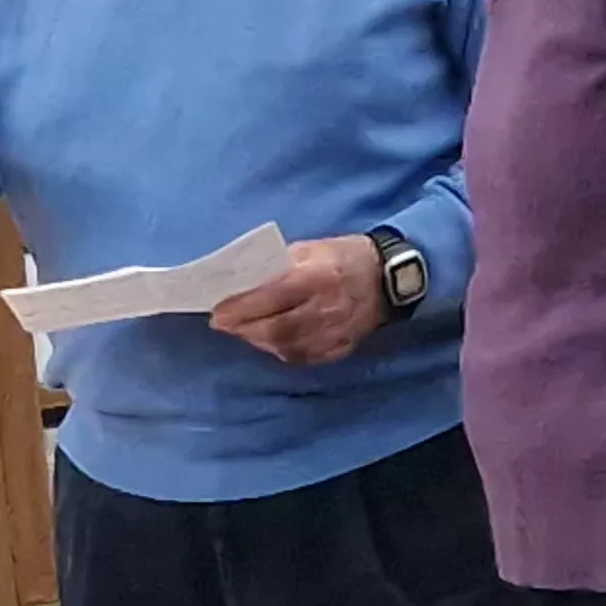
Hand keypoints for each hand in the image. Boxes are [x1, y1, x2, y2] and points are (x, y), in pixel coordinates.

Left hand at [208, 236, 389, 365]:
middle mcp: (328, 309)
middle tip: (224, 324)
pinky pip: (303, 357)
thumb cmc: (342, 257)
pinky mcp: (341, 348)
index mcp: (318, 277)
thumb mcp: (310, 249)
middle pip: (276, 329)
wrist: (388, 279)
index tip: (217, 312)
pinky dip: (280, 350)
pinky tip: (270, 340)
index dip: (241, 309)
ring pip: (287, 348)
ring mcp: (336, 333)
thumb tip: (243, 284)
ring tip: (244, 330)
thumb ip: (278, 266)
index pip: (272, 298)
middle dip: (244, 329)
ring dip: (259, 341)